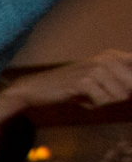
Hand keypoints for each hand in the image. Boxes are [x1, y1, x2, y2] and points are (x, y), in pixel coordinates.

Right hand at [0, 50, 131, 118]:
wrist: (38, 88)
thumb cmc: (72, 87)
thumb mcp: (100, 80)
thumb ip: (122, 82)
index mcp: (113, 56)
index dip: (130, 84)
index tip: (123, 91)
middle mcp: (106, 58)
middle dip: (120, 96)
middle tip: (99, 94)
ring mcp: (95, 68)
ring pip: (120, 95)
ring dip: (105, 101)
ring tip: (89, 96)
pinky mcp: (83, 80)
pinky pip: (103, 100)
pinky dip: (93, 104)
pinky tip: (81, 99)